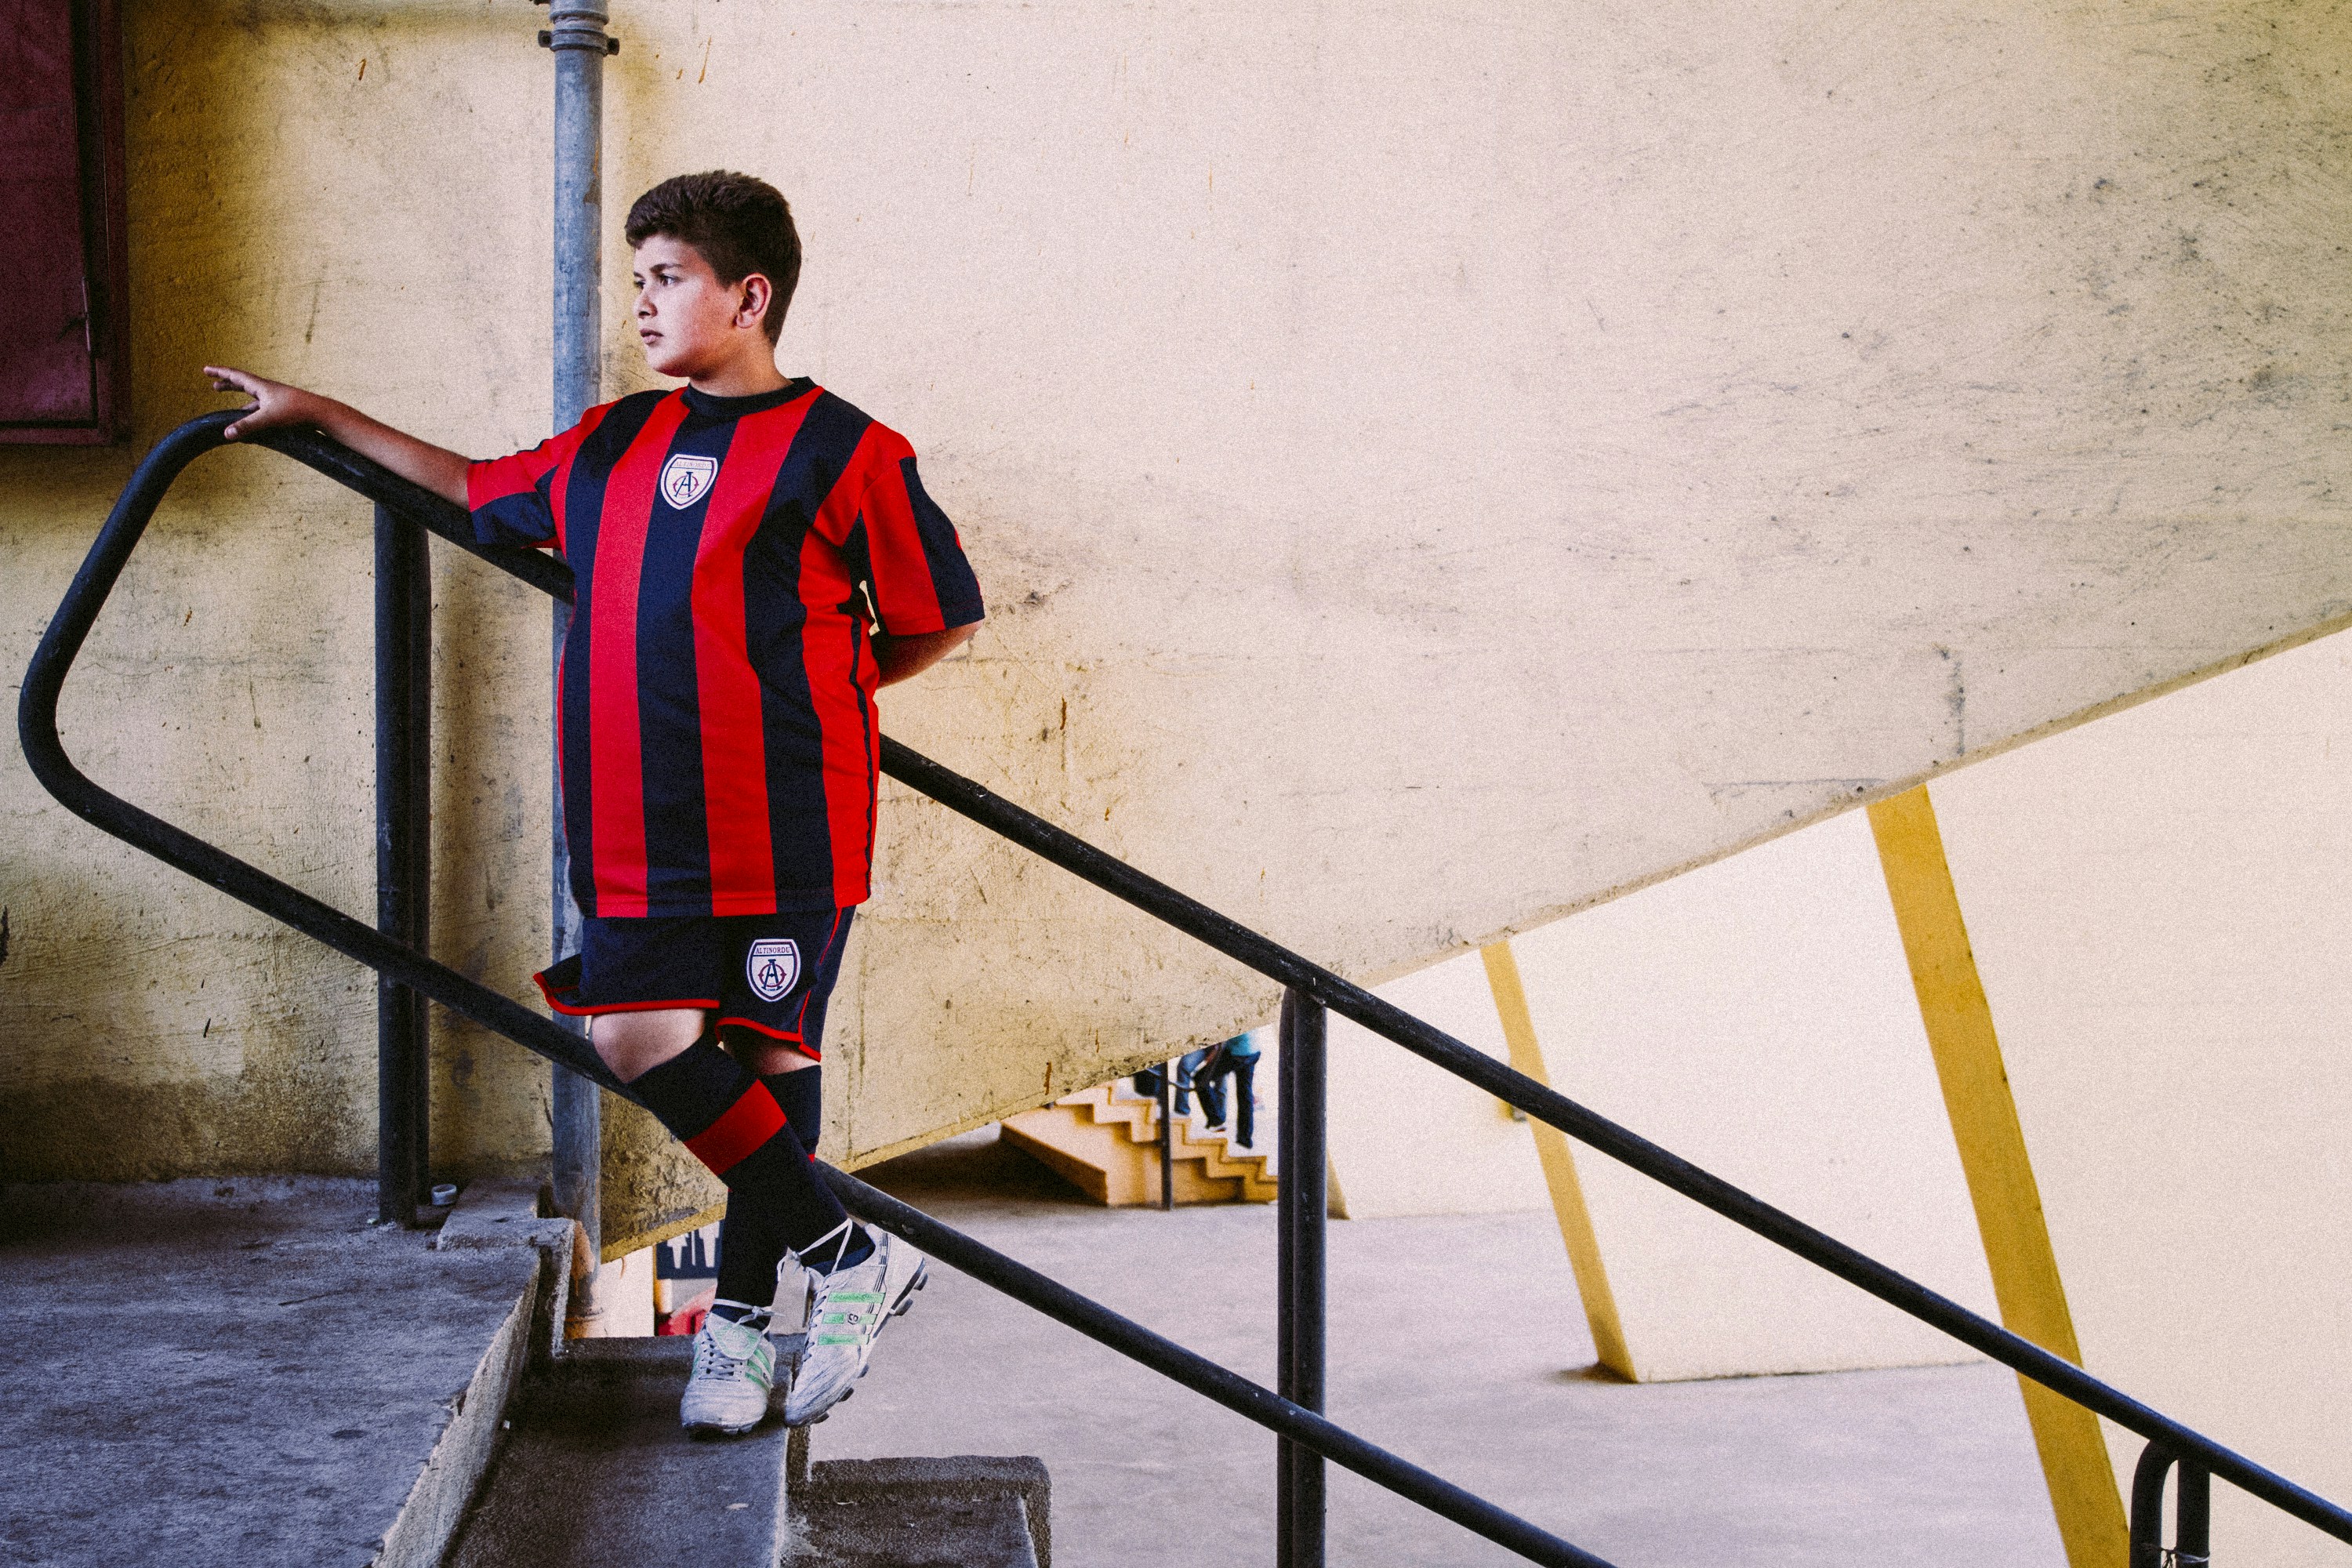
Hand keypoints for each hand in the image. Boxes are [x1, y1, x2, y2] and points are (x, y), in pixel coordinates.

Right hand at [203, 365, 319, 440]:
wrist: (320, 412)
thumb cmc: (295, 411)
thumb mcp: (267, 419)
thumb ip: (246, 426)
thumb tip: (226, 434)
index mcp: (261, 386)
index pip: (235, 375)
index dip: (219, 373)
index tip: (205, 369)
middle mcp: (267, 390)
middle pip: (243, 384)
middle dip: (227, 384)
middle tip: (214, 385)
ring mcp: (275, 399)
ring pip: (253, 398)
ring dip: (240, 402)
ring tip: (230, 410)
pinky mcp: (282, 409)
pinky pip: (262, 409)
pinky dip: (253, 414)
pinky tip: (252, 423)